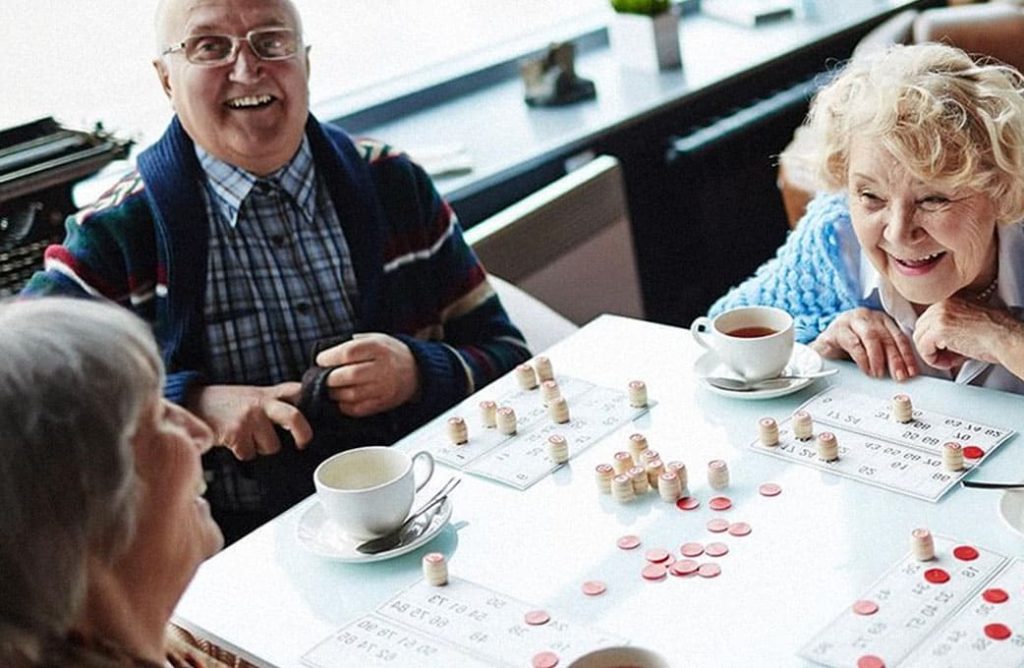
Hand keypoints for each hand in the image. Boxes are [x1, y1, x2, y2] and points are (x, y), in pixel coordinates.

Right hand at [187, 383, 312, 460]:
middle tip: (302, 443)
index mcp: (271, 393)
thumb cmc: (229, 403)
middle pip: (294, 418)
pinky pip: (250, 454)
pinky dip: (243, 453)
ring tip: (248, 438)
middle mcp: (262, 403)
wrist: (194, 401)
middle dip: (303, 434)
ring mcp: (249, 418)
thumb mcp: (256, 395)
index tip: (326, 413)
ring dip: (261, 448)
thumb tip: (303, 420)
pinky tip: (234, 442)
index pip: (300, 393)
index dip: (315, 403)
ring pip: (271, 446)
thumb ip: (277, 403)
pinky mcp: (235, 433)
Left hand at [315, 333, 419, 416]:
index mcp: (378, 348)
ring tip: (330, 388)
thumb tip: (326, 352)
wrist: (416, 371)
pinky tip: (341, 398)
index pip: (348, 353)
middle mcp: (382, 368)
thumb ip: (353, 343)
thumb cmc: (390, 353)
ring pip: (351, 394)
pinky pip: (358, 409)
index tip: (320, 360)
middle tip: (322, 376)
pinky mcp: (383, 404)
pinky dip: (344, 405)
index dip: (329, 357)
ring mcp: (383, 388)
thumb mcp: (375, 338)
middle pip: (349, 375)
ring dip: (334, 393)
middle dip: (329, 377)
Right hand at [811, 307, 917, 380]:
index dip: (907, 355)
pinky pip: (853, 343)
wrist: (822, 347)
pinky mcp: (837, 329)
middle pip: (887, 337)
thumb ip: (886, 355)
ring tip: (879, 373)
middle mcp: (868, 317)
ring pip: (871, 337)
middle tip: (899, 375)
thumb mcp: (871, 350)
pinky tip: (866, 369)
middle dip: (895, 358)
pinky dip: (862, 359)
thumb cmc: (848, 348)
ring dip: (878, 358)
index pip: (899, 336)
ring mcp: (851, 320)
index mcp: (880, 320)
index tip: (911, 371)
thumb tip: (903, 371)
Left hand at [914, 297, 1020, 369]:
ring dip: (932, 353)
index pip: (928, 319)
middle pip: (921, 328)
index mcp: (950, 299)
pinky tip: (949, 362)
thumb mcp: (969, 320)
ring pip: (919, 338)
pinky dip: (933, 360)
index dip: (935, 336)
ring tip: (950, 359)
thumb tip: (937, 338)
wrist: (1007, 337)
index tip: (945, 346)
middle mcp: (942, 303)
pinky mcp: (938, 329)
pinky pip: (923, 349)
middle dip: (932, 345)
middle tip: (948, 355)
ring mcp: (939, 315)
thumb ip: (951, 323)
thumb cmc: (997, 333)